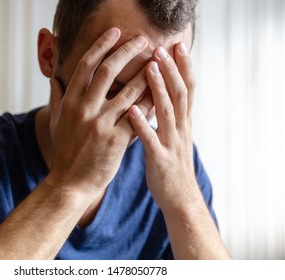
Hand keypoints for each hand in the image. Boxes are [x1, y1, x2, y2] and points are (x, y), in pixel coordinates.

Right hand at [47, 28, 152, 197]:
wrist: (71, 183)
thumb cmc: (65, 153)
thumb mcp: (56, 123)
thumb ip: (56, 99)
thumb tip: (54, 79)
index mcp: (70, 102)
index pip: (86, 65)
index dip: (102, 45)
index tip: (115, 32)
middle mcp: (84, 109)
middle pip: (107, 71)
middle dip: (127, 51)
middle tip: (143, 40)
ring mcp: (100, 125)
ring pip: (128, 92)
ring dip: (145, 74)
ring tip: (159, 62)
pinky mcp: (115, 140)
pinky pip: (138, 117)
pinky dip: (150, 104)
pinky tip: (161, 95)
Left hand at [129, 42, 198, 210]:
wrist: (180, 198)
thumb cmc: (172, 164)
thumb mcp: (174, 137)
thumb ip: (169, 116)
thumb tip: (162, 96)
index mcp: (182, 123)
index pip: (187, 89)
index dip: (183, 67)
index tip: (176, 45)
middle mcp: (181, 129)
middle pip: (180, 94)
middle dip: (171, 69)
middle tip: (161, 47)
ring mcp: (172, 144)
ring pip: (168, 111)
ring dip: (159, 88)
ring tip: (149, 68)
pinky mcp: (160, 160)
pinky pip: (151, 140)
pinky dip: (142, 124)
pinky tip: (131, 110)